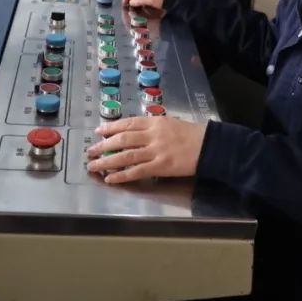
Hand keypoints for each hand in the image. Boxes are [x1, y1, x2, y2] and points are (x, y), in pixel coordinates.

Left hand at [86, 116, 207, 183]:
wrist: (211, 146)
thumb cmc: (194, 135)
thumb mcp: (172, 123)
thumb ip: (154, 128)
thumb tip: (137, 133)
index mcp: (156, 122)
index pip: (128, 123)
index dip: (111, 127)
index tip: (99, 131)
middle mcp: (153, 135)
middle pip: (122, 139)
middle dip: (104, 145)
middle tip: (90, 151)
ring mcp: (156, 151)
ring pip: (125, 156)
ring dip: (106, 161)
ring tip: (93, 166)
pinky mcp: (160, 166)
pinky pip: (136, 171)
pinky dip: (121, 175)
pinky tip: (110, 178)